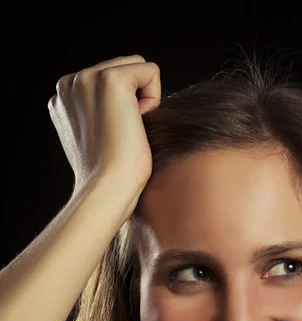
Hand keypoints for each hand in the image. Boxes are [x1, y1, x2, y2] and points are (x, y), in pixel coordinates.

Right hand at [48, 55, 160, 200]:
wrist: (106, 189)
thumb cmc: (108, 176)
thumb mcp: (95, 138)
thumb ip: (98, 114)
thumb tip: (124, 108)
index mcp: (63, 97)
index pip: (108, 79)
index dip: (122, 107)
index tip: (112, 138)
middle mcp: (70, 82)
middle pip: (124, 67)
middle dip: (133, 99)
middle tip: (121, 135)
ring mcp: (87, 78)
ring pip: (137, 66)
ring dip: (143, 98)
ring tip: (127, 129)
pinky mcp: (111, 80)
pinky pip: (151, 72)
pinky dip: (154, 98)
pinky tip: (136, 124)